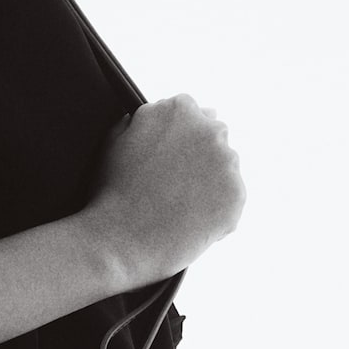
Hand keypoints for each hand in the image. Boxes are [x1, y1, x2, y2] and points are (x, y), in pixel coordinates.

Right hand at [81, 94, 246, 281]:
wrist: (121, 239)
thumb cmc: (112, 192)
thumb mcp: (117, 138)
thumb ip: (144, 119)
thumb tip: (158, 114)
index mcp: (180, 110)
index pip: (193, 113)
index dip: (180, 138)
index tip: (170, 157)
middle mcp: (209, 130)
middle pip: (215, 137)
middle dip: (200, 156)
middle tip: (175, 184)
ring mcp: (227, 163)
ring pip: (225, 170)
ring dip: (210, 183)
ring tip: (179, 206)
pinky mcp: (236, 195)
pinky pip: (231, 201)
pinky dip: (217, 212)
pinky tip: (190, 221)